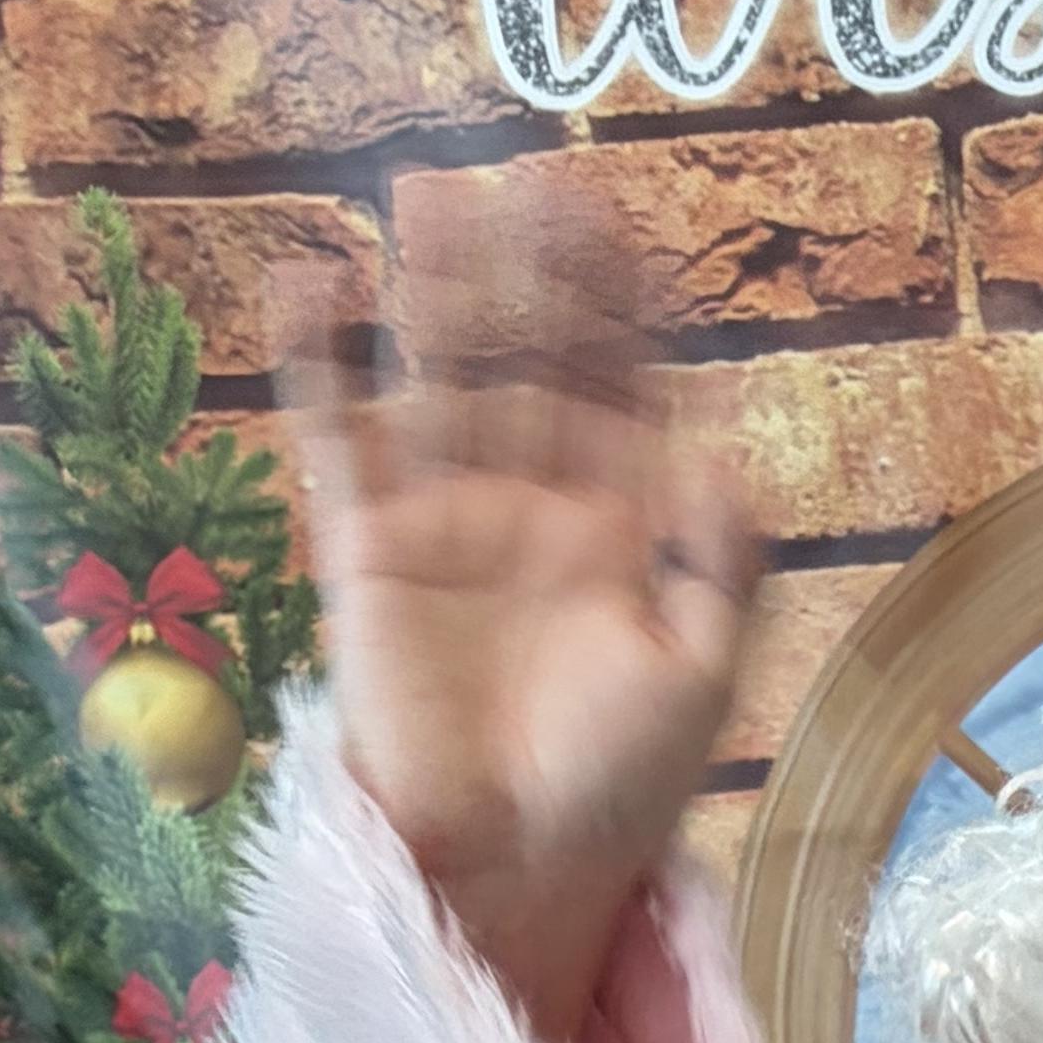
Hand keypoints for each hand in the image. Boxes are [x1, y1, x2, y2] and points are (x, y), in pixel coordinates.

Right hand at [291, 262, 760, 1042]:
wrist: (514, 863)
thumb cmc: (616, 784)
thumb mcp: (698, 675)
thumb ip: (719, 567)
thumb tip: (726, 457)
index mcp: (619, 523)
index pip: (623, 388)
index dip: (624, 311)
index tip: (630, 231)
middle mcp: (531, 501)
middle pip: (531, 357)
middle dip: (533, 274)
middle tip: (533, 179)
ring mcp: (447, 514)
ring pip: (442, 373)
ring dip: (439, 287)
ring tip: (436, 194)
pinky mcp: (367, 543)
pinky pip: (336, 435)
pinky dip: (321, 362)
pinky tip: (316, 282)